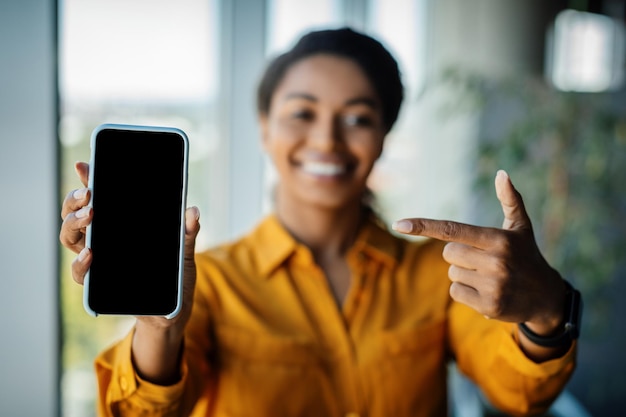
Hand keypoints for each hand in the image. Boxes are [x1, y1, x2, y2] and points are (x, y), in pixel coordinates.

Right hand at [59, 161, 200, 326]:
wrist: (173, 311)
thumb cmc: (176, 277)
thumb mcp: (184, 251)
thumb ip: (187, 231)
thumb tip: (192, 210)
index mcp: (120, 226)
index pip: (98, 199)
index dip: (88, 180)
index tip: (86, 164)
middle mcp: (103, 241)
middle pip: (75, 215)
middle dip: (75, 200)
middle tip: (89, 194)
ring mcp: (99, 262)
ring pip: (70, 238)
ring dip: (73, 223)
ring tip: (89, 214)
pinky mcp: (100, 286)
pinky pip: (81, 274)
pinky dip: (81, 264)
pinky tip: (90, 254)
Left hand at [392, 170, 564, 331]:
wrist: (547, 297)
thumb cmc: (526, 256)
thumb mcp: (521, 227)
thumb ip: (510, 200)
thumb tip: (502, 173)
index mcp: (498, 239)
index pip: (452, 229)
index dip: (423, 226)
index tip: (399, 224)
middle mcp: (495, 261)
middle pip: (448, 253)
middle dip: (459, 255)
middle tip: (483, 260)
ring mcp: (493, 285)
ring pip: (452, 273)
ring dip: (464, 274)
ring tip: (489, 277)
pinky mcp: (490, 306)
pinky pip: (456, 293)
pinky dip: (466, 293)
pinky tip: (488, 292)